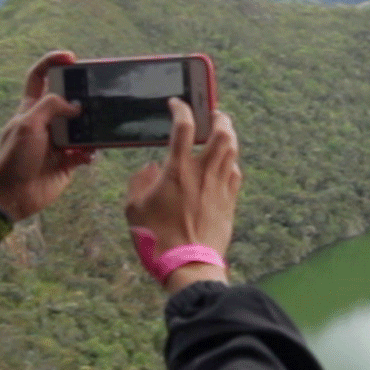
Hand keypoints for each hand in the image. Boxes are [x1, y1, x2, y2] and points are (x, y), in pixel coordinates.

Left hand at [0, 50, 92, 221]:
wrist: (12, 196)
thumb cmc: (13, 158)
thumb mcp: (28, 125)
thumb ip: (51, 107)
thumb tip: (75, 105)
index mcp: (31, 108)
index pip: (39, 76)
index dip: (52, 62)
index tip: (71, 58)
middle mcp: (46, 122)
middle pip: (68, 100)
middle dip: (82, 96)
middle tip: (96, 95)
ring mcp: (58, 141)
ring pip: (82, 126)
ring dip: (90, 126)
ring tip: (97, 126)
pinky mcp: (68, 161)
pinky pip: (86, 151)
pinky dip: (90, 152)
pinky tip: (88, 155)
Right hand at [124, 98, 240, 274]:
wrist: (189, 265)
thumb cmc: (157, 239)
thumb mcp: (134, 209)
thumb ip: (139, 182)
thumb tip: (150, 168)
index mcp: (177, 171)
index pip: (184, 127)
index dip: (181, 109)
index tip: (177, 104)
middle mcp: (202, 174)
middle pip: (221, 133)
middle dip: (219, 118)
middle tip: (213, 113)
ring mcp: (219, 187)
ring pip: (232, 150)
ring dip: (229, 135)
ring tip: (222, 131)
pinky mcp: (229, 202)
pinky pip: (236, 173)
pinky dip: (231, 162)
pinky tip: (226, 164)